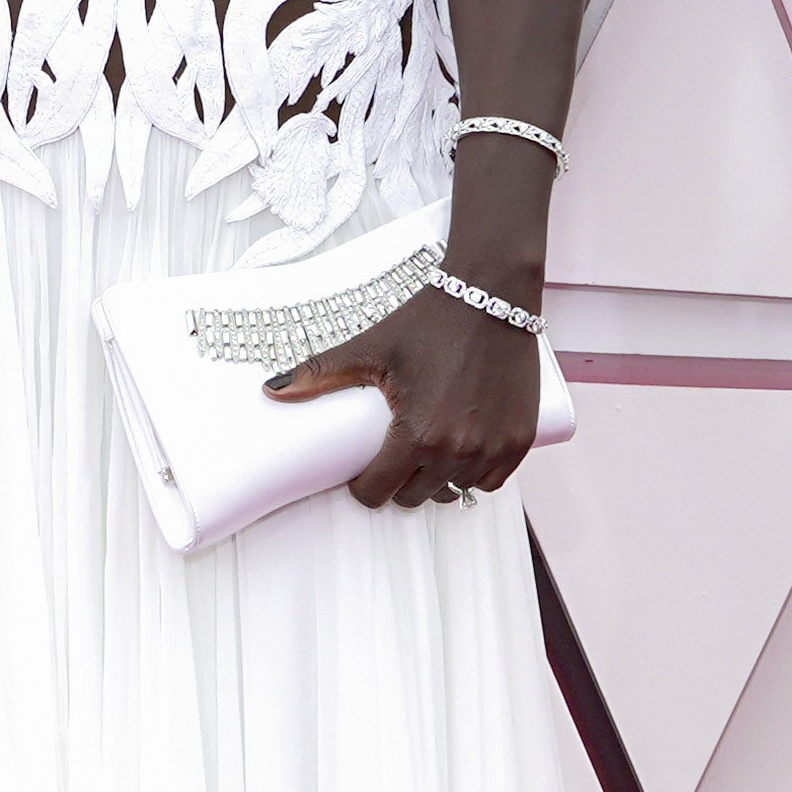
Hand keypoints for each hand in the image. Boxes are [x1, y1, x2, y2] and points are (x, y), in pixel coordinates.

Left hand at [267, 279, 542, 506]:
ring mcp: (494, 449)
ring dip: (438, 480)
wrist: (491, 295)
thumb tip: (270, 389)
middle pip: (415, 497)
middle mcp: (459, 450)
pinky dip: (476, 473)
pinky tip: (462, 450)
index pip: (379, 493)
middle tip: (394, 455)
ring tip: (427, 451)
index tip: (364, 470)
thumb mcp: (372, 346)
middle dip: (399, 482)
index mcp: (417, 435)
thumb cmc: (429, 319)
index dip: (364, 485)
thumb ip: (321, 372)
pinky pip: (492, 481)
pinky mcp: (521, 441)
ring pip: (455, 492)